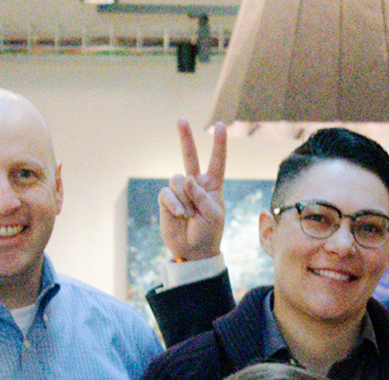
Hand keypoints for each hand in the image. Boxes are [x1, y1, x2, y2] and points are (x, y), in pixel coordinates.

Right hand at [160, 120, 228, 263]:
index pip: (217, 161)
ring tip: (189, 215)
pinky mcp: (166, 200)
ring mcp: (179, 191)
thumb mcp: (213, 214)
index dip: (219, 143)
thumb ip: (202, 195)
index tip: (221, 126)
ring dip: (184, 199)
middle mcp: (195, 184)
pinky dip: (174, 204)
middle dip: (185, 138)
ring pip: (177, 179)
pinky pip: (167, 194)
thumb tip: (186, 180)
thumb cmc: (208, 233)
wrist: (192, 250)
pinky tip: (180, 215)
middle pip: (190, 157)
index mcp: (212, 185)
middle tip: (181, 119)